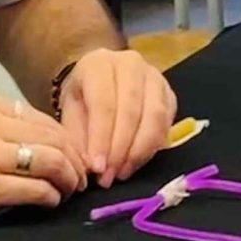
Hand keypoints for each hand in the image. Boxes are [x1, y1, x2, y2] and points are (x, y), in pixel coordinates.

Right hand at [0, 91, 85, 222]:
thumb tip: (37, 142)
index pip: (44, 119)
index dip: (66, 141)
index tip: (72, 158)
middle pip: (55, 139)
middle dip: (75, 160)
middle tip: (80, 178)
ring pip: (52, 162)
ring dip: (68, 179)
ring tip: (68, 191)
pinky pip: (36, 190)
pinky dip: (51, 197)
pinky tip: (49, 202)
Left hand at [55, 47, 178, 183]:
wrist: (101, 80)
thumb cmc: (83, 97)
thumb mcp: (71, 112)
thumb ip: (79, 138)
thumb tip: (91, 168)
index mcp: (99, 63)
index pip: (104, 104)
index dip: (101, 139)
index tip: (97, 168)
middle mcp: (131, 64)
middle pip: (131, 110)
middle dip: (120, 149)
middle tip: (110, 176)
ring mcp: (155, 77)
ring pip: (154, 117)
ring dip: (139, 151)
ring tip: (122, 173)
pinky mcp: (170, 94)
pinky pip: (166, 124)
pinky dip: (152, 148)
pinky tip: (135, 163)